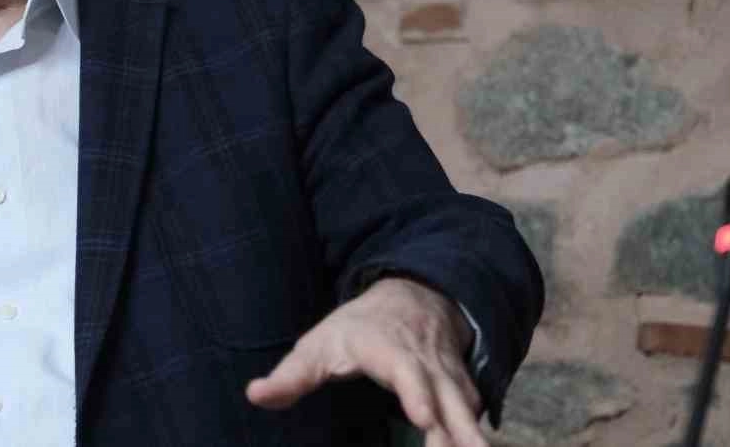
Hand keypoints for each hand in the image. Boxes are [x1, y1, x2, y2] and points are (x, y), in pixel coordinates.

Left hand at [245, 276, 485, 446]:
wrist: (416, 297)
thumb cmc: (358, 329)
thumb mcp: (319, 345)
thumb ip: (291, 376)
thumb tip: (254, 395)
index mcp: (388, 349)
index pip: (405, 371)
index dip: (415, 393)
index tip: (423, 417)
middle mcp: (426, 364)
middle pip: (447, 399)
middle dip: (459, 431)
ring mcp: (450, 378)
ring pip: (467, 410)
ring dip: (474, 439)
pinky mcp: (464, 391)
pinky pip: (473, 417)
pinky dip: (475, 439)